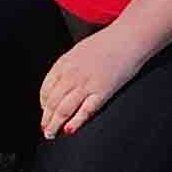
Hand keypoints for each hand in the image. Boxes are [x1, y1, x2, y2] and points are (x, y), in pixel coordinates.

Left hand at [39, 21, 147, 136]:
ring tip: (51, 133)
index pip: (46, 88)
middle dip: (47, 118)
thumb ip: (69, 66)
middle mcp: (71, 75)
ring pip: (64, 109)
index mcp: (64, 63)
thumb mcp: (79, 51)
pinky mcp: (102, 91)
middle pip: (52, 101)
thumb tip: (61, 82)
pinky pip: (86, 110)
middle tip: (45, 129)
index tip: (44, 111)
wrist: (127, 38)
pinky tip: (69, 129)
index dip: (43, 103)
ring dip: (55, 123)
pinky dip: (76, 121)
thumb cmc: (106, 43)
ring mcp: (86, 84)